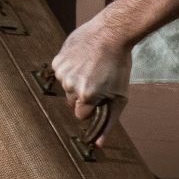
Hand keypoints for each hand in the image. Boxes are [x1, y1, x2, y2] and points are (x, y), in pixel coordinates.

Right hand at [49, 17, 132, 145]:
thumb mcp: (120, 97)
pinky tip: (83, 59)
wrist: (111, 33)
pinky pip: (61, 72)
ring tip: (91, 67)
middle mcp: (71, 85)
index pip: (81, 114)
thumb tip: (98, 145)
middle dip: (83, 95)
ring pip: (66, 87)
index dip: (92, 106)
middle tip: (97, 80)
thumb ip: (109, 122)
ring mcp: (62, 72)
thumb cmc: (119, 66)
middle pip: (72, 102)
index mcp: (86, 96)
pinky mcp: (57, 60)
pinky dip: (70, 68)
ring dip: (76, 81)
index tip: (99, 95)